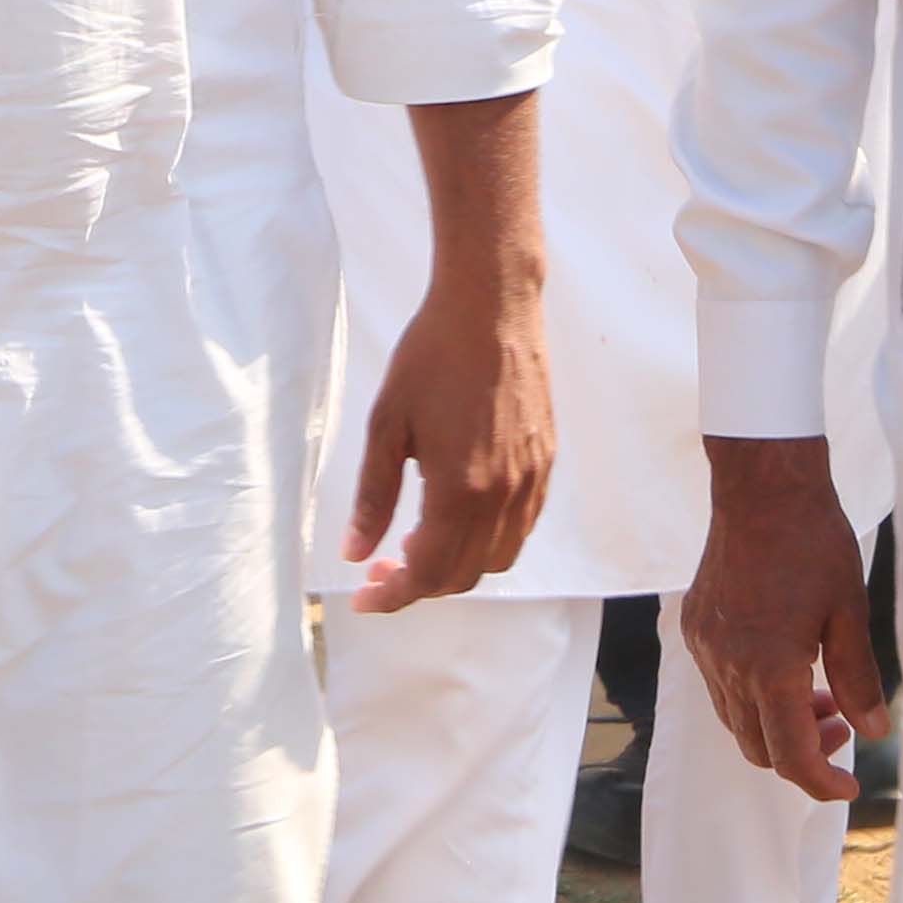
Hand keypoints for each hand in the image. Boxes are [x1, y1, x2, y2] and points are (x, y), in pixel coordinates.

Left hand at [345, 262, 551, 608]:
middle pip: (464, 575)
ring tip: (417, 543)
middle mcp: (504, 496)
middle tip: (381, 567)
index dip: (393, 596)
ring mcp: (532, 480)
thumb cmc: (431, 356)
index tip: (362, 597)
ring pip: (497, 558)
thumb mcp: (387, 423)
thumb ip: (373, 496)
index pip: (428, 573)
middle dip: (419, 584)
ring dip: (456, 567)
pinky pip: (522, 528)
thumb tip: (355, 553)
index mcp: (460, 490)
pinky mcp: (546, 461)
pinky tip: (459, 516)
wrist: (491, 305)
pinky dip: (489, 542)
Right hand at [677, 437, 885, 803]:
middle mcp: (728, 666)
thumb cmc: (813, 543)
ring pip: (735, 720)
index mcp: (769, 668)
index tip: (849, 784)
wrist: (761, 488)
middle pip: (758, 748)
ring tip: (818, 692)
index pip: (791, 756)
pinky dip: (751, 694)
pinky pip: (719, 685)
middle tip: (842, 724)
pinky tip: (783, 663)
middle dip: (803, 752)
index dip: (822, 783)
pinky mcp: (696, 628)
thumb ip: (859, 679)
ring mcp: (705, 647)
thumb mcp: (850, 613)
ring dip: (776, 723)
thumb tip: (874, 730)